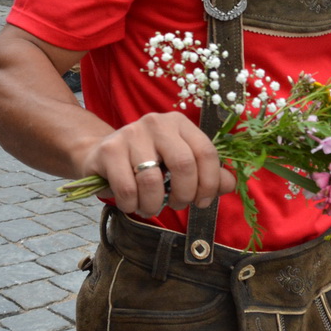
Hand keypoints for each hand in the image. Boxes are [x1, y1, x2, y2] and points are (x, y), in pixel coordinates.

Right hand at [77, 111, 235, 218]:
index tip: (202, 202)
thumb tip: (229, 184)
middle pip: (184, 164)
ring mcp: (131, 133)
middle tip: (176, 205)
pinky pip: (127, 188)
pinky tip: (131, 202)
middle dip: (184, 195)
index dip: (209, 183)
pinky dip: (131, 204)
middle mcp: (156, 123)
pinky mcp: (109, 150)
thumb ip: (207, 174)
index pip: (206, 152)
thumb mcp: (178, 165)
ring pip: (152, 180)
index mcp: (179, 123)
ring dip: (153, 205)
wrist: (100, 155)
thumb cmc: (147, 164)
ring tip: (150, 207)